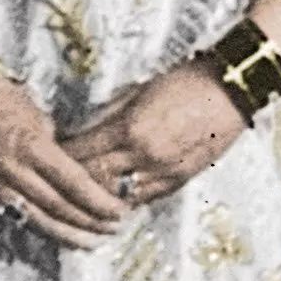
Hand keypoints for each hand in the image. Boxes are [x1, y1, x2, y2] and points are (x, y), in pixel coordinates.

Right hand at [0, 78, 128, 248]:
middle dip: (88, 222)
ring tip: (90, 243)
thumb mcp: (39, 118)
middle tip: (112, 230)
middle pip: (56, 206)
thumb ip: (56, 152)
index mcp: (30, 145)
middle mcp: (10, 169)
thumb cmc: (5, 100)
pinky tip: (53, 235)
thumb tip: (79, 178)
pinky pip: (9, 218)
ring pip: (34, 219)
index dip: (98, 202)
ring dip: (66, 235)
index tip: (120, 212)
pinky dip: (35, 229)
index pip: (72, 182)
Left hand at [62, 64, 248, 211]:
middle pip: (95, 178)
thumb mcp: (137, 91)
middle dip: (73, 179)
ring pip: (119, 196)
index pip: (82, 153)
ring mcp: (166, 172)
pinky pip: (146, 197)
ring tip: (82, 192)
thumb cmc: (183, 82)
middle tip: (57, 178)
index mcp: (130, 130)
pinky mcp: (183, 180)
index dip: (62, 157)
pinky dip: (126, 198)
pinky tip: (113, 196)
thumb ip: (109, 114)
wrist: (232, 90)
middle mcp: (145, 156)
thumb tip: (82, 130)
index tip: (47, 156)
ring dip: (99, 195)